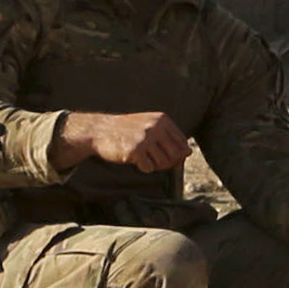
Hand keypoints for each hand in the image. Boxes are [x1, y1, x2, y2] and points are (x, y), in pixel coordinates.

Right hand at [57, 110, 186, 176]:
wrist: (99, 130)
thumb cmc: (126, 130)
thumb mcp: (149, 125)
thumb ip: (168, 137)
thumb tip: (188, 153)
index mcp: (162, 119)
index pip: (183, 143)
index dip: (178, 154)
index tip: (166, 156)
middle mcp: (155, 127)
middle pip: (175, 154)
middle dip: (168, 162)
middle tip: (154, 161)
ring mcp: (145, 138)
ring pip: (163, 163)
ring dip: (155, 166)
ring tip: (143, 159)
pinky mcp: (135, 150)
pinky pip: (149, 168)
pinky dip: (143, 168)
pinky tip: (133, 160)